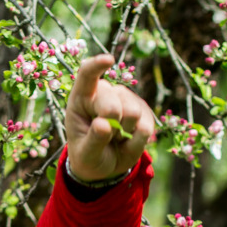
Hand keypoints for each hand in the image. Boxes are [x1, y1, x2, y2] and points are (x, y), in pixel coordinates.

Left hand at [64, 54, 155, 183]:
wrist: (104, 167)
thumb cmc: (88, 156)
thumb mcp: (85, 154)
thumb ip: (93, 140)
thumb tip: (104, 124)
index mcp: (81, 99)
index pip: (87, 75)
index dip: (97, 65)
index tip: (108, 60)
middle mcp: (104, 93)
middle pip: (113, 104)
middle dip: (111, 126)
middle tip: (104, 138)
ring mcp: (125, 99)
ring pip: (133, 113)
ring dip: (123, 134)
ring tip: (114, 139)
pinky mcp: (143, 110)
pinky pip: (146, 126)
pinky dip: (136, 141)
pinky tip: (126, 140)